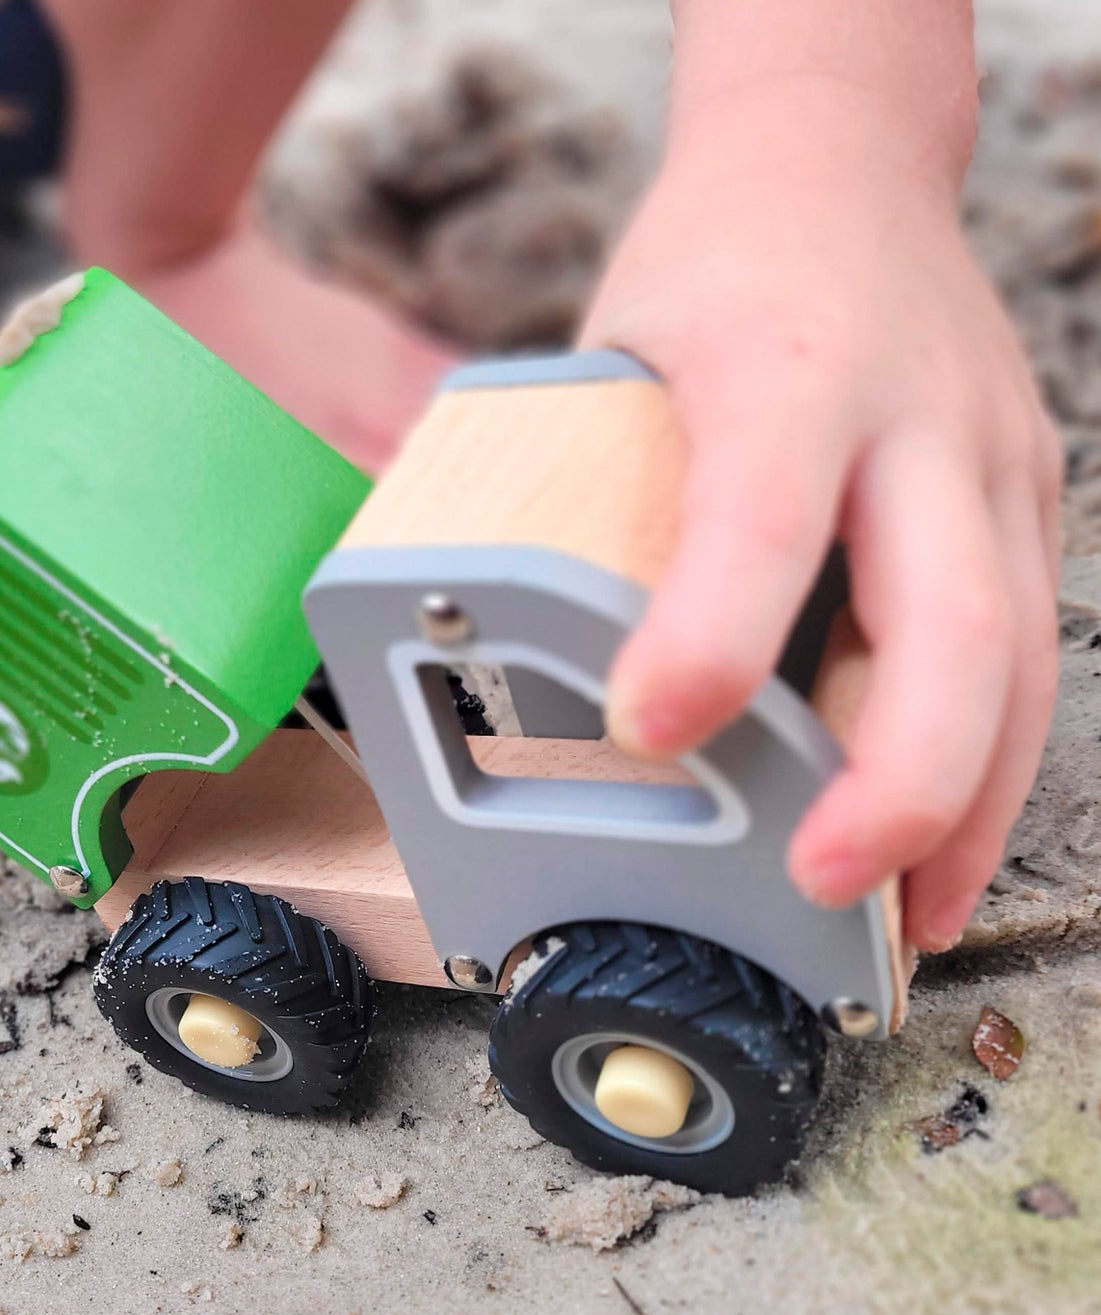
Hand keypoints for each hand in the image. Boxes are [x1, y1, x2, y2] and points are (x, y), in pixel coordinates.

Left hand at [581, 84, 1059, 951]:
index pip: (759, 518)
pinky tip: (941, 837)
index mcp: (786, 367)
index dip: (710, 638)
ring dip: (965, 810)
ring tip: (902, 920)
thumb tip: (517, 662)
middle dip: (897, 779)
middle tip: (824, 886)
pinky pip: (1022, 650)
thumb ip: (590, 496)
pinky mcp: (1021, 495)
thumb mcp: (616, 354)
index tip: (649, 730)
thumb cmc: (713, 270)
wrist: (835, 168)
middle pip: (951, 622)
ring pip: (1015, 662)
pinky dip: (987, 762)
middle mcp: (914, 416)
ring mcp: (989, 457)